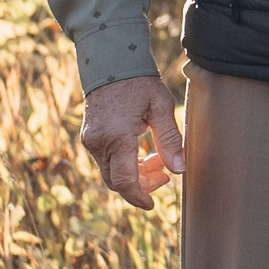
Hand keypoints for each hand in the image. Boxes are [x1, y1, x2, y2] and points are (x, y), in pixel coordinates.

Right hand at [80, 73, 185, 210]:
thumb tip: (179, 170)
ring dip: (134, 173)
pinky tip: (142, 152)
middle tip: (165, 175)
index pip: (125, 181)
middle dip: (140, 185)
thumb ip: (170, 140)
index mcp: (116, 137)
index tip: (152, 205)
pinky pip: (106, 161)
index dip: (139, 197)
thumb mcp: (161, 107)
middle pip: (116, 181)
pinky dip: (124, 163)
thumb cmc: (139, 82)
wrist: (111, 63)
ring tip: (158, 160)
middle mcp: (98, 143)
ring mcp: (90, 141)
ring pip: (110, 172)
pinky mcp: (89, 137)